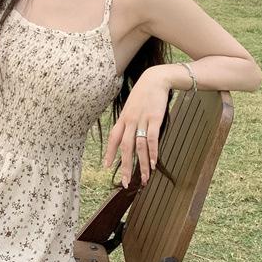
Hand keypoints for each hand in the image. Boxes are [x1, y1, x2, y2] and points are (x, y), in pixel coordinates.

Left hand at [102, 68, 170, 187]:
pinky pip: (152, 138)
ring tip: (144, 179)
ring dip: (142, 164)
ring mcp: (142, 120)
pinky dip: (153, 152)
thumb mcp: (131, 107)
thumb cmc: (143, 94)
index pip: (113, 138)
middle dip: (125, 166)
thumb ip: (129, 121)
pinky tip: (154, 163)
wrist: (155, 79)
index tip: (106, 166)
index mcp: (123, 119)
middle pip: (125, 147)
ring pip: (139, 146)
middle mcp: (130, 121)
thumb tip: (129, 134)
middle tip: (125, 182)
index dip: (109, 153)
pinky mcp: (155, 118)